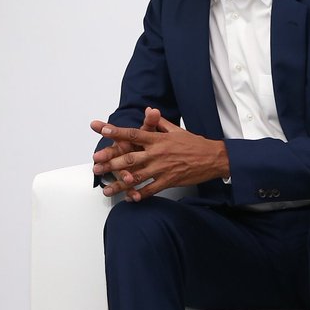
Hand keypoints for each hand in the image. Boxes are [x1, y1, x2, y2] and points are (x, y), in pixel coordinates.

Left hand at [90, 108, 229, 201]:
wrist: (214, 158)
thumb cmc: (194, 143)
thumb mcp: (176, 130)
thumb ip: (159, 122)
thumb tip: (149, 111)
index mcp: (157, 139)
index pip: (133, 134)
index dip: (116, 131)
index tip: (101, 128)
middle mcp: (157, 153)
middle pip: (129, 158)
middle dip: (110, 162)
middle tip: (95, 165)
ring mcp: (162, 168)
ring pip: (136, 176)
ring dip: (119, 183)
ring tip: (106, 189)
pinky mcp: (169, 181)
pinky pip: (150, 189)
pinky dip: (139, 194)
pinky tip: (128, 198)